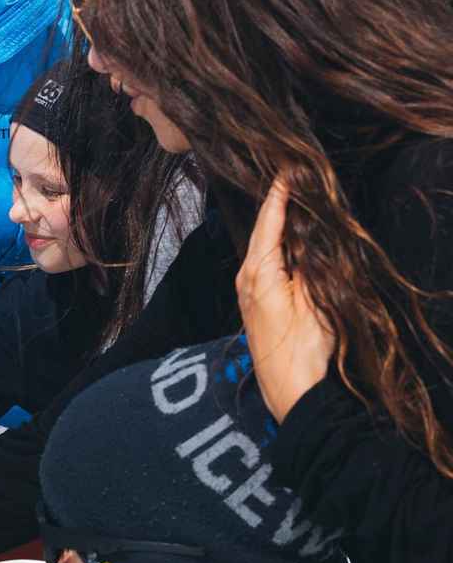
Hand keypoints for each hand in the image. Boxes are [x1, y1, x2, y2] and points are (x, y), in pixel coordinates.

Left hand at [236, 177, 334, 421]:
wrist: (292, 394)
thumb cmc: (305, 352)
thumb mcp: (316, 303)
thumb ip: (309, 265)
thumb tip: (306, 236)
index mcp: (259, 272)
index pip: (268, 222)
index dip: (279, 194)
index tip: (285, 169)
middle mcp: (246, 278)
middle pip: (262, 231)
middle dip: (276, 204)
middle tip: (289, 175)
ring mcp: (248, 292)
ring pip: (263, 247)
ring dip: (276, 224)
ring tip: (291, 198)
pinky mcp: (255, 303)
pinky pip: (265, 263)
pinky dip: (275, 245)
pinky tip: (288, 239)